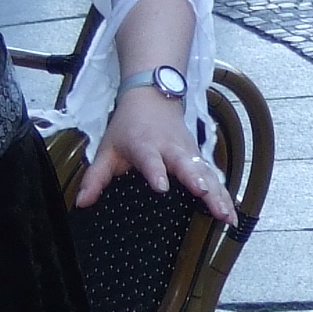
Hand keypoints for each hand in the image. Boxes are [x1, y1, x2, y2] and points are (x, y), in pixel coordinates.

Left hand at [78, 89, 236, 225]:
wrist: (153, 95)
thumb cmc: (129, 126)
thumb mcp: (107, 148)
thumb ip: (95, 177)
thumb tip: (82, 202)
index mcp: (146, 145)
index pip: (150, 158)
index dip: (155, 172)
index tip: (161, 187)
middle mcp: (171, 148)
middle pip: (187, 164)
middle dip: (197, 179)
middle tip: (205, 194)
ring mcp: (189, 152)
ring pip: (207, 173)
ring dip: (218, 193)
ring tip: (226, 215)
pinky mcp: (199, 158)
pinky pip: (214, 178)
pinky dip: (224, 195)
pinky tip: (231, 215)